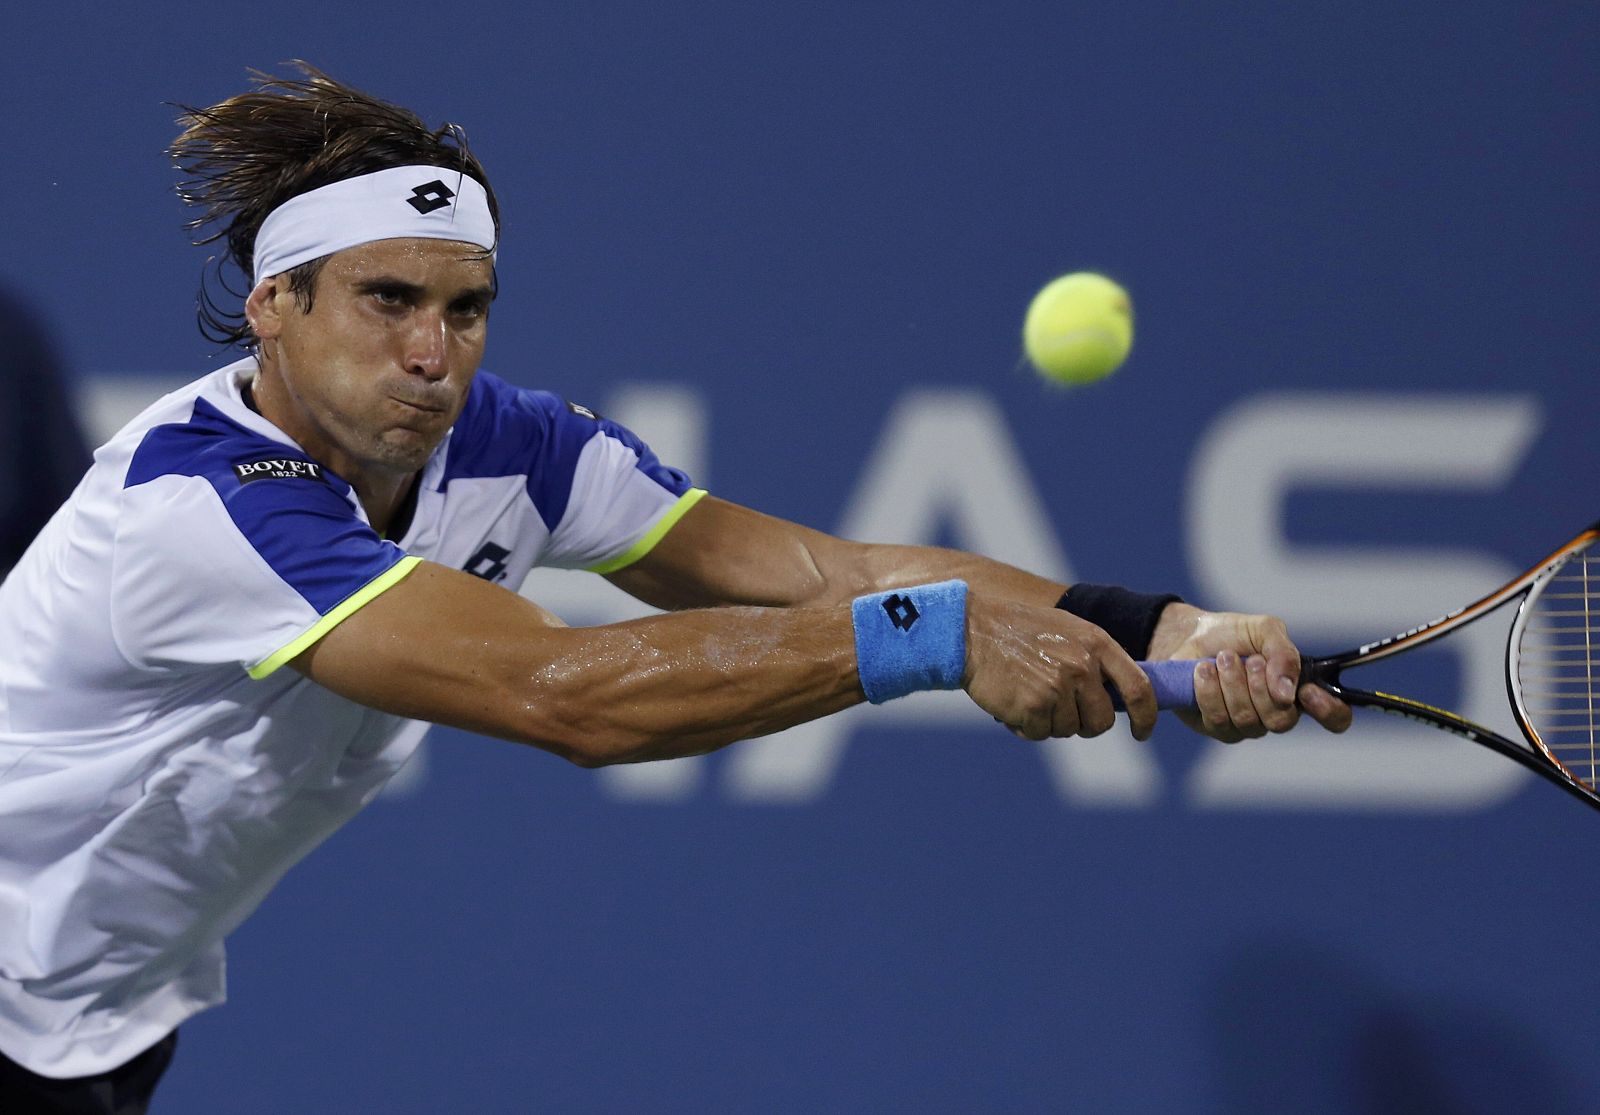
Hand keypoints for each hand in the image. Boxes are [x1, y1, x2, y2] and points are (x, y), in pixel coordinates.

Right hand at [962, 592, 1158, 741]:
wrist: (971, 630)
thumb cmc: (1019, 632)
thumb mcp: (1067, 630)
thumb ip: (1096, 659)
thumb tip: (1123, 699)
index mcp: (1097, 643)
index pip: (1139, 688)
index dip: (1146, 716)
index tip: (1141, 733)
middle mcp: (1082, 665)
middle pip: (1101, 721)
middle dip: (1084, 724)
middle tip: (1059, 710)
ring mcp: (1058, 686)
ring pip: (1068, 730)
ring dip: (1048, 722)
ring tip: (1027, 694)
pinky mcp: (1033, 706)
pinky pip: (1039, 734)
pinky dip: (1025, 727)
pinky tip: (1012, 703)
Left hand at [1147, 603, 1352, 741]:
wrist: (1189, 635)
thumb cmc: (1233, 634)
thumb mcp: (1264, 630)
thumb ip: (1283, 653)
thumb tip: (1288, 690)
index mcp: (1299, 690)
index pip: (1334, 718)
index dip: (1330, 712)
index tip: (1308, 692)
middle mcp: (1276, 713)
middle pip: (1282, 721)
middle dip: (1261, 687)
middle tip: (1249, 660)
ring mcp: (1246, 725)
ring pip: (1247, 720)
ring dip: (1233, 683)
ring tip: (1222, 658)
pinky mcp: (1215, 727)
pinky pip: (1218, 719)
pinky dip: (1209, 690)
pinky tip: (1202, 671)